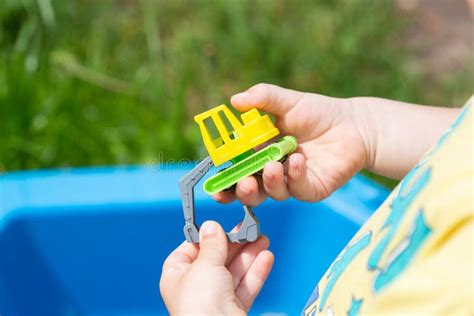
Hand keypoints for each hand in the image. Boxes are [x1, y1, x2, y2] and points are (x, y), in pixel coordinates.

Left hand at [160, 221, 273, 314]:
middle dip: (235, 244)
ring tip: (262, 239)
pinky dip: (257, 272)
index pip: (191, 249)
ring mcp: (215, 299)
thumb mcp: (205, 265)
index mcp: (178, 276)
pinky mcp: (233, 309)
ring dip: (249, 254)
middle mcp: (195, 287)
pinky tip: (266, 257)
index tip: (221, 226)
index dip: (207, 237)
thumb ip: (212, 244)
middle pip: (217, 258)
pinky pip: (246, 286)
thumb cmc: (199, 307)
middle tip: (249, 229)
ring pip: (234, 271)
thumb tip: (211, 226)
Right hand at [213, 83, 368, 204]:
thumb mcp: (287, 102)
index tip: (214, 185)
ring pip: (274, 193)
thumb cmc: (317, 112)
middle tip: (243, 182)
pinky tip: (298, 160)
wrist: (352, 123)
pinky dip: (295, 176)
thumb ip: (262, 99)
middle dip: (243, 191)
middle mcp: (273, 172)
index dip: (224, 181)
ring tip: (273, 165)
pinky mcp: (312, 189)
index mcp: (260, 154)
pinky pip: (299, 189)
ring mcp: (293, 182)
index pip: (237, 171)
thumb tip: (235, 100)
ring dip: (270, 182)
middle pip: (251, 191)